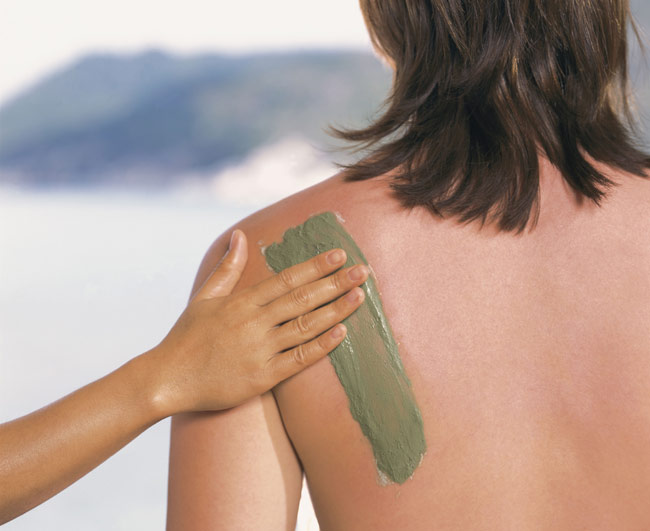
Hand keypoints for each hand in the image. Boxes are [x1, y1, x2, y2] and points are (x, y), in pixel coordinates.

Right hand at [150, 229, 367, 414]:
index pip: (286, 279)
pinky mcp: (262, 377)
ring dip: (336, 310)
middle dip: (335, 283)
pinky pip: (298, 359)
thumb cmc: (186, 337)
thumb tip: (239, 235)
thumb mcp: (204, 297)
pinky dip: (321, 346)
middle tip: (364, 272)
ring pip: (305, 326)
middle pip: (302, 299)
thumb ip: (227, 267)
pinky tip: (342, 333)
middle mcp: (254, 323)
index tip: (339, 255)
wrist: (167, 379)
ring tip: (360, 297)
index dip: (315, 266)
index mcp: (242, 302)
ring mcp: (260, 350)